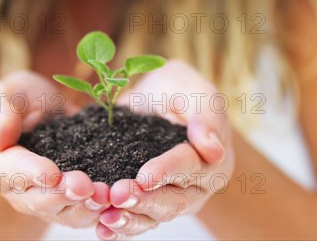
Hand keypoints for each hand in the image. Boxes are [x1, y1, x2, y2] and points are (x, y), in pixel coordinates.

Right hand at [0, 70, 109, 227]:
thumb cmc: (15, 99)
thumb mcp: (2, 94)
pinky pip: (82, 208)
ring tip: (106, 196)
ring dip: (85, 206)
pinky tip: (117, 200)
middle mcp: (18, 188)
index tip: (51, 174)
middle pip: (39, 200)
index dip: (31, 174)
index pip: (11, 171)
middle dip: (64, 195)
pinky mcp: (69, 195)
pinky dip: (99, 207)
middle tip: (86, 187)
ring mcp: (44, 195)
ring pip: (64, 211)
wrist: (38, 109)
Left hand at [95, 60, 234, 238]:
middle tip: (117, 195)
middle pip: (172, 200)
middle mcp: (197, 186)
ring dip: (129, 218)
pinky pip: (138, 218)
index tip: (145, 176)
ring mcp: (174, 197)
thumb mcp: (195, 91)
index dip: (167, 171)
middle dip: (144, 200)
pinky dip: (121, 226)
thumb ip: (205, 116)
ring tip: (106, 217)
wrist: (160, 96)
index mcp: (214, 160)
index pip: (189, 166)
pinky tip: (102, 228)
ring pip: (154, 216)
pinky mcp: (151, 201)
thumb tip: (213, 149)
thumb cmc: (181, 89)